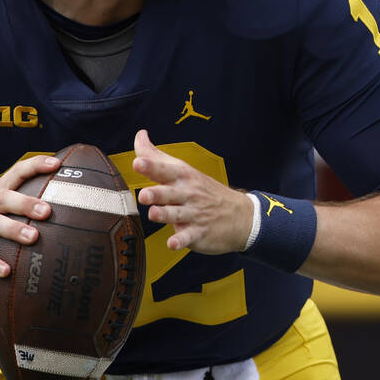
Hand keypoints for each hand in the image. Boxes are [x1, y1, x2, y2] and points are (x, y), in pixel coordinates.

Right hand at [0, 155, 57, 276]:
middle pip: (5, 198)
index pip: (17, 172)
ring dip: (14, 230)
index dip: (36, 166)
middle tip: (47, 211)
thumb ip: (24, 201)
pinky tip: (6, 271)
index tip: (57, 164)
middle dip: (26, 203)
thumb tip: (67, 203)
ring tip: (33, 237)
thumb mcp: (0, 205)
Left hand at [133, 130, 253, 253]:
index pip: (164, 169)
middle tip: (144, 194)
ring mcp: (194, 214)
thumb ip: (156, 156)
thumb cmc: (204, 190)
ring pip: (176, 214)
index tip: (138, 163)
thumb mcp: (183, 170)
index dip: (150, 166)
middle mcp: (187, 194)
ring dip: (165, 214)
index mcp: (182, 177)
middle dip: (156, 193)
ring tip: (153, 214)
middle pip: (169, 193)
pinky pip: (188, 236)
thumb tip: (139, 135)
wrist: (241, 215)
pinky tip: (173, 243)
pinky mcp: (198, 233)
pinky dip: (181, 240)